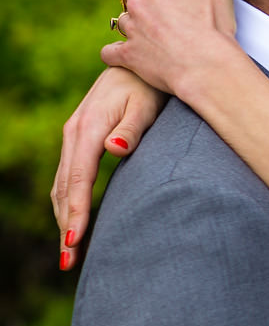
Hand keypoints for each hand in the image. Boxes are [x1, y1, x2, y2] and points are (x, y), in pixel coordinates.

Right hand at [52, 68, 165, 268]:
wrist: (137, 63)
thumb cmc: (149, 85)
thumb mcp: (146, 104)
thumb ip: (132, 129)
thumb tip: (113, 150)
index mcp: (88, 129)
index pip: (78, 178)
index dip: (75, 211)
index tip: (74, 241)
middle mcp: (74, 134)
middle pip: (64, 188)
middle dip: (65, 225)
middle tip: (69, 262)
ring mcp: (73, 136)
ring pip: (62, 184)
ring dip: (63, 217)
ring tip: (70, 252)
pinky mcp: (80, 139)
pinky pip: (69, 176)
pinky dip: (68, 202)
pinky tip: (74, 222)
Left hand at [100, 0, 238, 105]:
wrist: (209, 67)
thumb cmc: (216, 23)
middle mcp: (136, 1)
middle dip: (151, 0)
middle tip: (175, 14)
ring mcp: (129, 29)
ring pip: (125, 19)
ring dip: (137, 24)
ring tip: (160, 35)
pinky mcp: (127, 55)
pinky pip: (110, 50)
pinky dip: (118, 51)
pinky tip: (130, 53)